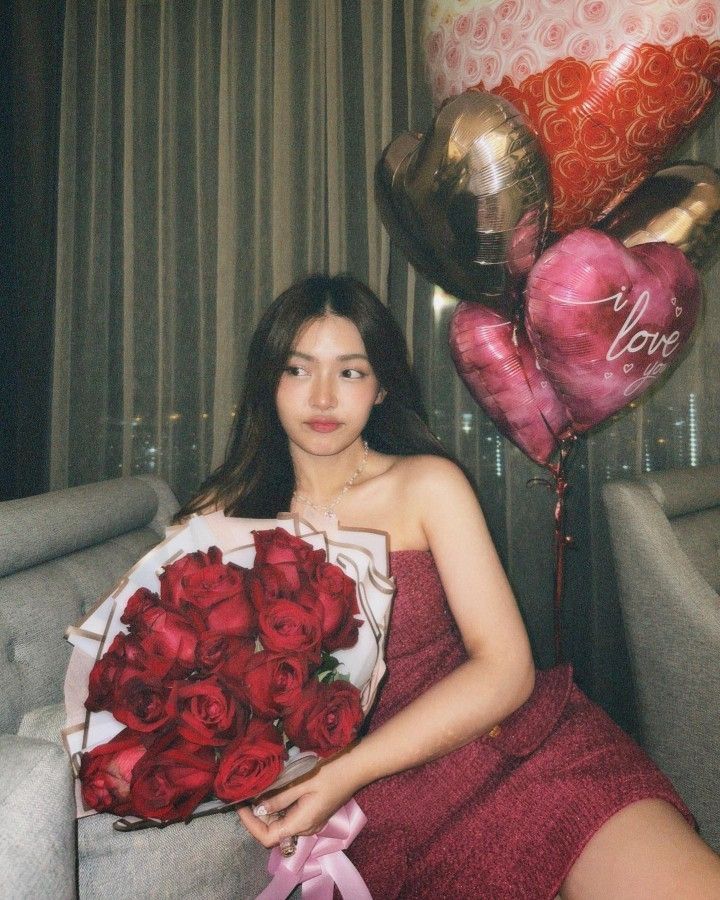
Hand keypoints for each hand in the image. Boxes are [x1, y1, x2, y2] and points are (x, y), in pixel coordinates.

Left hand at [236, 754, 359, 848]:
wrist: (355, 768)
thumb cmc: (330, 773)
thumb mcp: (301, 783)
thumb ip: (279, 797)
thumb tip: (259, 809)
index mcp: (301, 823)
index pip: (268, 837)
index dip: (251, 825)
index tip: (240, 806)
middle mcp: (306, 828)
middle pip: (274, 832)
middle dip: (258, 816)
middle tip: (247, 795)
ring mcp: (311, 822)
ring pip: (282, 824)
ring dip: (269, 811)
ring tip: (258, 791)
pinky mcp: (314, 813)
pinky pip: (292, 816)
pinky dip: (280, 807)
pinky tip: (276, 790)